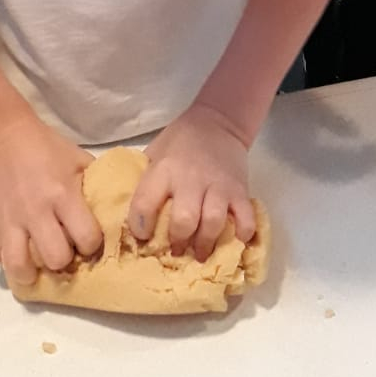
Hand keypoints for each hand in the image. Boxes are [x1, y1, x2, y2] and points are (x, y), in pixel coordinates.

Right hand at [0, 115, 102, 287]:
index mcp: (63, 194)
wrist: (6, 137)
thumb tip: (116, 213)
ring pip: (18, 266)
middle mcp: (36, 211)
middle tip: (62, 253)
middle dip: (63, 262)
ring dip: (31, 271)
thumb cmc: (48, 149)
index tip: (88, 242)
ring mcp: (9, 219)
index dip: (92, 246)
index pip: (86, 238)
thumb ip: (96, 188)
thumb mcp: (80, 161)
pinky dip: (5, 257)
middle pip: (55, 259)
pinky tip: (15, 247)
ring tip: (36, 265)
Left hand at [128, 105, 256, 263]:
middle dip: (178, 242)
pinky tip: (234, 240)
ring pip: (213, 222)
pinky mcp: (240, 189)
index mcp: (163, 169)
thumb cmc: (179, 141)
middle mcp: (190, 178)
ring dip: (205, 244)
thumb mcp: (154, 153)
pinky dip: (241, 233)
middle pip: (184, 220)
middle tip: (176, 251)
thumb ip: (146, 181)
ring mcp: (218, 185)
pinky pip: (244, 217)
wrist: (218, 122)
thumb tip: (130, 216)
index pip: (145, 203)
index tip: (142, 237)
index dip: (140, 226)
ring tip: (199, 254)